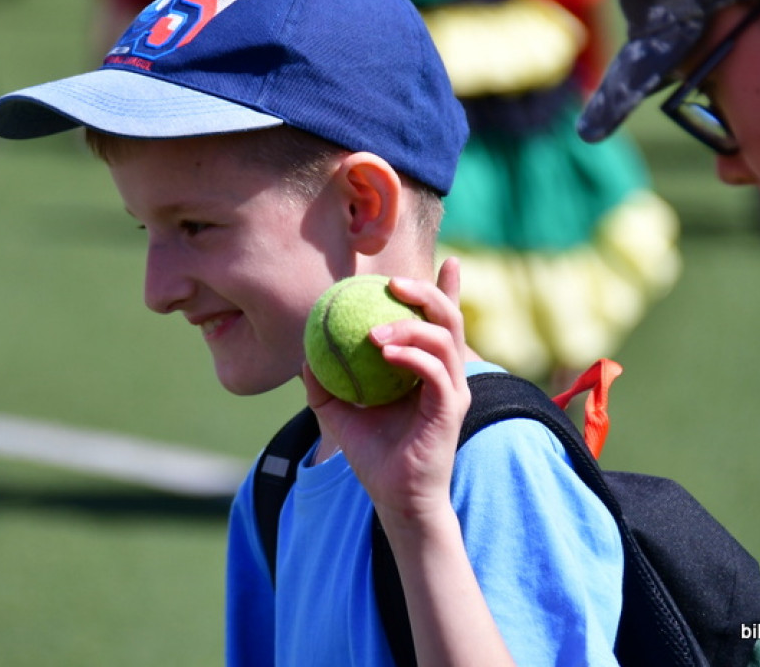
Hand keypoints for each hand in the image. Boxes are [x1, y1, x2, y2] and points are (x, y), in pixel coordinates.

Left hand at [303, 257, 470, 526]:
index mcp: (429, 369)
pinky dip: (412, 355)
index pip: (442, 322)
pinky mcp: (451, 408)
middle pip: (448, 317)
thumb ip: (326, 380)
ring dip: (409, 325)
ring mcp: (454, 389)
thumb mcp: (339, 411)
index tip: (451, 259)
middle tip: (394, 282)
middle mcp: (448, 373)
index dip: (448, 288)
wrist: (394, 499)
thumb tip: (305, 351)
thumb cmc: (373, 455)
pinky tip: (384, 351)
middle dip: (427, 291)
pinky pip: (436, 370)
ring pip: (444, 338)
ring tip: (374, 331)